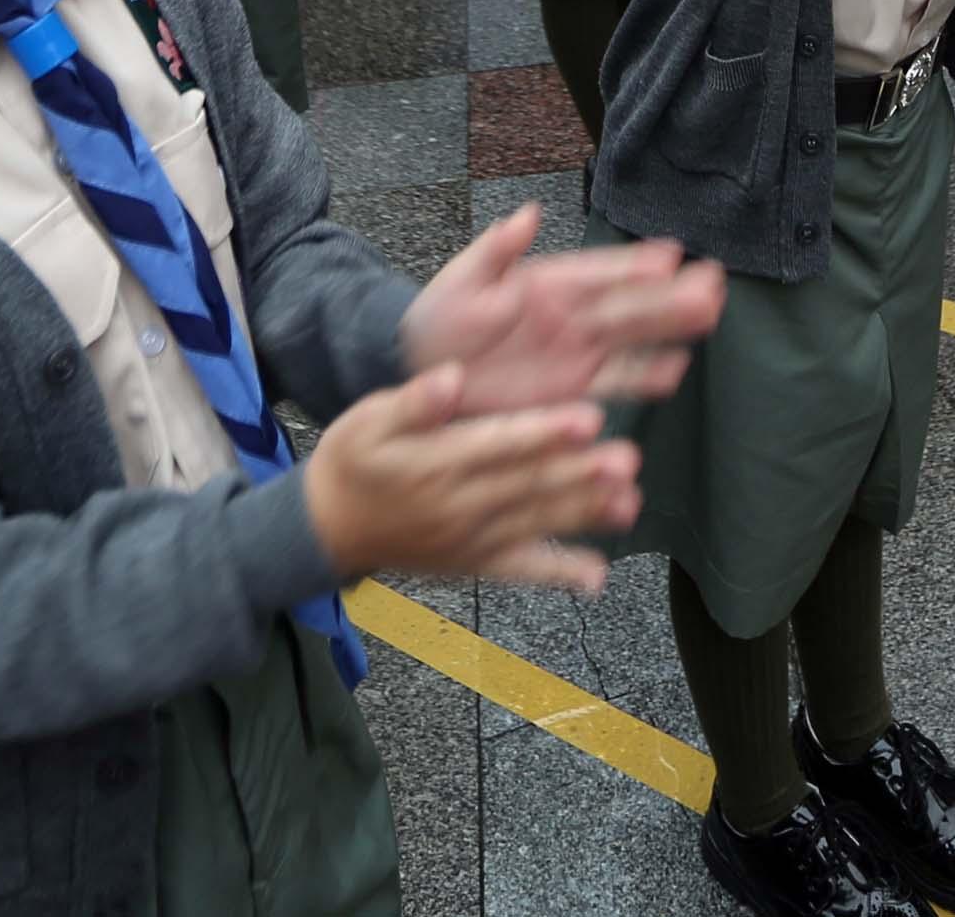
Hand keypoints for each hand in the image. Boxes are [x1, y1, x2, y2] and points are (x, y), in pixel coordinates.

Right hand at [299, 365, 638, 595]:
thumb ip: (413, 402)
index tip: (588, 419)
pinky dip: (559, 574)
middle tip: (626, 459)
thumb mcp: (367, 420)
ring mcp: (469, 541)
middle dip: (581, 474)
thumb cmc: (351, 463)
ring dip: (584, 515)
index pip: (499, 444)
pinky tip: (596, 576)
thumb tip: (451, 378)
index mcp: (434, 463)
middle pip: (528, 486)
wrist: (326, 528)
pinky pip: (520, 572)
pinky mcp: (474, 564)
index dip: (545, 432)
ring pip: (535, 525)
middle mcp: (457, 506)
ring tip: (628, 504)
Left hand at [398, 205, 727, 413]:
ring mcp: (577, 353)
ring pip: (633, 340)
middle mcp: (573, 316)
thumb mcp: (463, 279)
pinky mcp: (571, 390)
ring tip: (708, 314)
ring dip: (670, 330)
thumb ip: (496, 251)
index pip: (599, 271)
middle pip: (630, 304)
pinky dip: (644, 375)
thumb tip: (528, 213)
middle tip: (713, 282)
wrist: (421, 371)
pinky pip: (615, 382)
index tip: (671, 254)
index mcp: (550, 283)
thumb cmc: (442, 316)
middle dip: (671, 294)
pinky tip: (675, 369)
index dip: (633, 264)